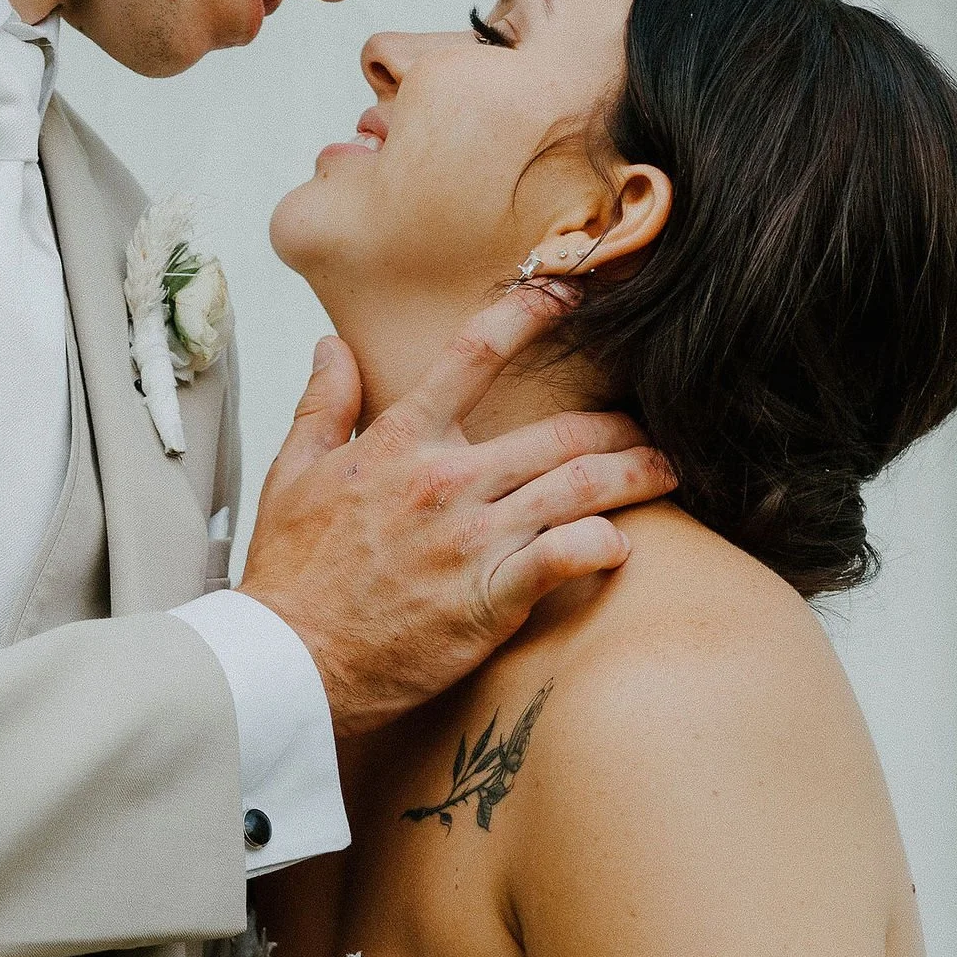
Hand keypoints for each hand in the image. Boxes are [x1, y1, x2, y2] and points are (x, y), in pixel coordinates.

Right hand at [238, 285, 674, 735]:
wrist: (288, 661)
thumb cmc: (291, 575)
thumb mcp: (291, 475)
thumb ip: (323, 404)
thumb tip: (332, 345)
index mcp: (400, 442)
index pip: (476, 354)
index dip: (532, 314)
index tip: (570, 295)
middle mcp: (446, 482)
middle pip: (558, 431)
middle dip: (617, 422)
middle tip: (648, 422)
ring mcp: (472, 540)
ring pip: (578, 488)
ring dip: (634, 474)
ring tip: (668, 470)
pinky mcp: (489, 599)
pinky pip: (564, 559)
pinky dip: (601, 546)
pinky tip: (622, 544)